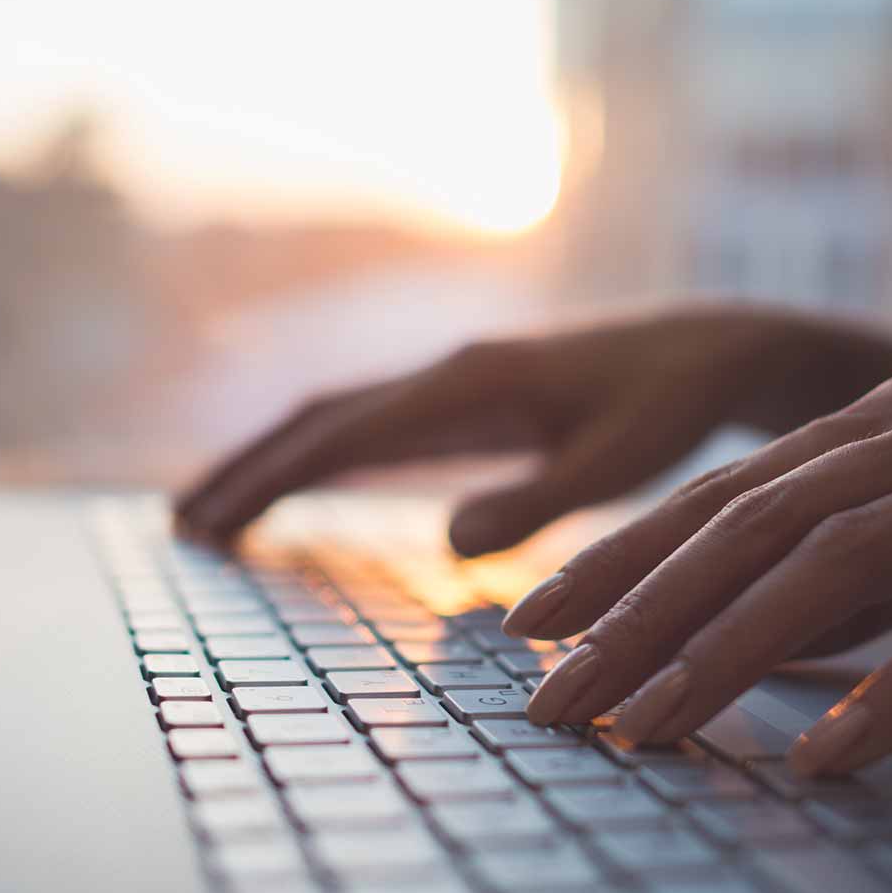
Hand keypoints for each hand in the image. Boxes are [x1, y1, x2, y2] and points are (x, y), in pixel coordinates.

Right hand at [177, 307, 825, 555]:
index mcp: (470, 383)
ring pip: (336, 418)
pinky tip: (300, 488)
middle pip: (318, 418)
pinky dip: (319, 458)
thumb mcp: (620, 462)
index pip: (344, 434)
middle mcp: (447, 372)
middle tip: (182, 527)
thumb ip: (538, 499)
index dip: (272, 479)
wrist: (709, 351)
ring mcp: (452, 381)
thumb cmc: (672, 408)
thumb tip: (447, 541)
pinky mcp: (468, 398)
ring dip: (273, 463)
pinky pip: (372, 427)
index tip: (211, 523)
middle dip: (248, 470)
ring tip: (212, 513)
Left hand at [509, 371, 891, 773]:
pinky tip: (831, 754)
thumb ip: (854, 570)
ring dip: (730, 653)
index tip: (530, 623)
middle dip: (637, 615)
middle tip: (553, 698)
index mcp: (881, 425)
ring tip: (650, 732)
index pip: (718, 494)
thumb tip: (743, 644)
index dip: (617, 557)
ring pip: (839, 564)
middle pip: (750, 527)